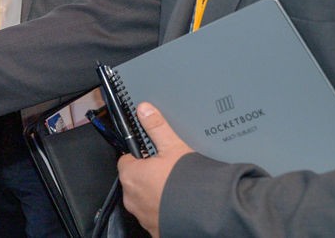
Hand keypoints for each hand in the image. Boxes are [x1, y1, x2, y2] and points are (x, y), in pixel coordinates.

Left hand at [118, 102, 191, 237]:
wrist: (208, 215)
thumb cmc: (187, 182)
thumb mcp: (173, 146)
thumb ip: (156, 127)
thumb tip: (144, 109)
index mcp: (131, 175)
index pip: (126, 161)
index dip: (140, 156)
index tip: (152, 156)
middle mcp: (131, 198)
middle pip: (135, 181)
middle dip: (148, 176)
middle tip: (168, 171)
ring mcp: (143, 216)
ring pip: (144, 200)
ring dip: (155, 194)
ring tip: (176, 188)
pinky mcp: (156, 230)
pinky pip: (155, 217)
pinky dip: (164, 210)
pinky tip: (179, 204)